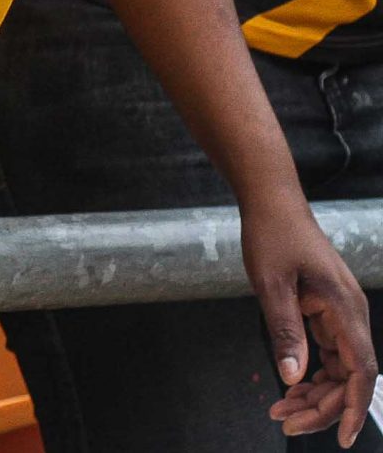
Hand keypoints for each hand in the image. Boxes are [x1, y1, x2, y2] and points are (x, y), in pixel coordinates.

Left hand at [241, 194, 377, 444]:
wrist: (272, 203)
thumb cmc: (272, 236)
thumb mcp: (271, 285)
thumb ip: (285, 331)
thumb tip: (292, 377)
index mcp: (345, 309)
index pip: (361, 371)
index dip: (355, 406)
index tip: (345, 436)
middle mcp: (350, 315)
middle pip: (348, 376)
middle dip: (322, 405)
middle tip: (285, 422)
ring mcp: (340, 314)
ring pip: (337, 368)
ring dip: (315, 393)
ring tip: (282, 410)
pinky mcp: (327, 312)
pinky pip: (327, 353)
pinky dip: (311, 373)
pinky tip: (291, 387)